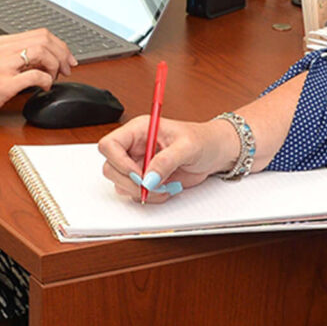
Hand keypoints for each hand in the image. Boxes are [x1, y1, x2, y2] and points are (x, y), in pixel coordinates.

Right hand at [0, 29, 73, 126]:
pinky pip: (34, 75)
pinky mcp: (3, 83)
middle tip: (66, 69)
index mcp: (4, 43)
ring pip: (42, 52)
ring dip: (55, 66)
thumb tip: (47, 60)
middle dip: (62, 54)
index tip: (67, 59)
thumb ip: (20, 59)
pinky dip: (46, 81)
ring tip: (53, 78)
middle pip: (45, 39)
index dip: (60, 45)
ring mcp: (3, 66)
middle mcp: (4, 50)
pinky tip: (44, 88)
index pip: (41, 33)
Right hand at [98, 114, 239, 203]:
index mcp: (139, 129)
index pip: (110, 144)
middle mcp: (134, 146)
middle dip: (129, 181)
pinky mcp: (145, 178)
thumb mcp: (187, 147)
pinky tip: (164, 189)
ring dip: (140, 191)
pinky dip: (148, 196)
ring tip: (163, 188)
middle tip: (151, 186)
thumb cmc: (204, 140)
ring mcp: (138, 163)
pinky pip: (134, 191)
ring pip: (120, 182)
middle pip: (110, 167)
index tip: (138, 173)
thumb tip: (148, 178)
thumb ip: (166, 161)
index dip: (118, 161)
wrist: (217, 152)